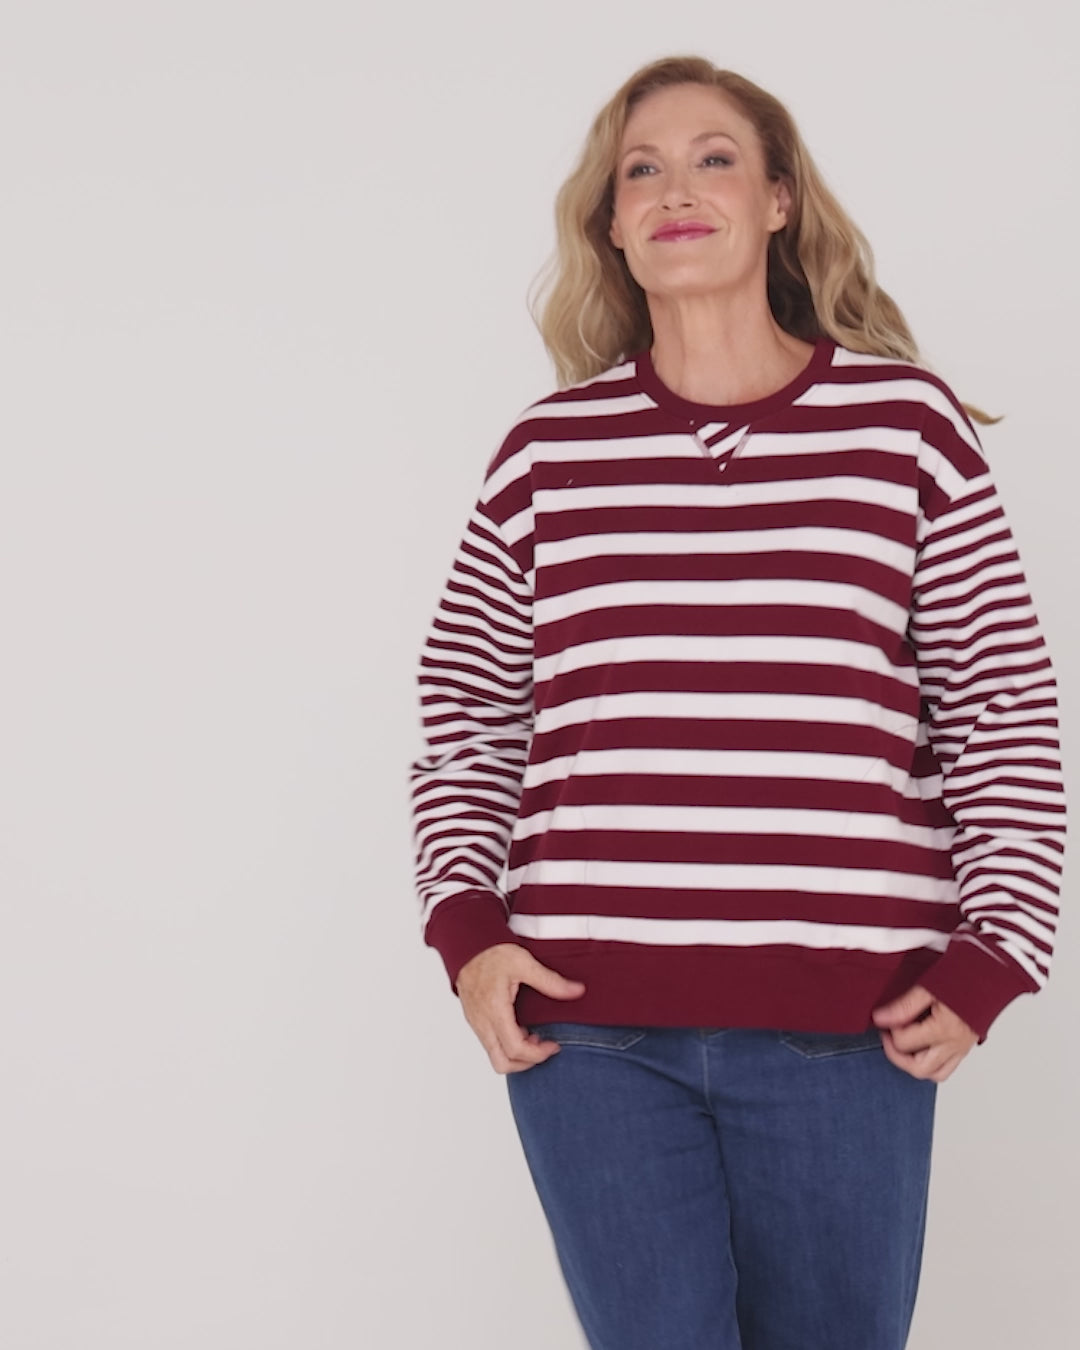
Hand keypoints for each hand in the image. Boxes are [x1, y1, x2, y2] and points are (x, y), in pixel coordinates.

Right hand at [455, 943, 586, 1074]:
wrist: (468, 945)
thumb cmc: (492, 952)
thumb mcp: (524, 962)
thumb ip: (551, 980)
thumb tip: (577, 990)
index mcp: (494, 1010)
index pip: (515, 1049)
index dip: (538, 1054)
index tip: (554, 1045)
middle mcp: (482, 1022)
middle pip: (502, 1063)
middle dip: (527, 1062)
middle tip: (544, 1046)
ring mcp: (476, 1023)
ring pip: (495, 1057)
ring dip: (517, 1054)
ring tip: (534, 1036)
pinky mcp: (475, 1021)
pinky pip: (490, 1045)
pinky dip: (508, 1045)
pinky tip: (521, 1028)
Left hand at [871, 984, 977, 1082]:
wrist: (990, 974)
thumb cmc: (963, 976)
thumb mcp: (928, 987)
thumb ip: (903, 1006)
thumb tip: (880, 1018)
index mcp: (944, 1028)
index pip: (905, 1042)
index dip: (889, 1030)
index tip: (885, 1017)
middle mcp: (954, 1044)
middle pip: (918, 1068)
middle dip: (897, 1055)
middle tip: (888, 1037)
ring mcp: (961, 1049)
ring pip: (934, 1074)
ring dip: (914, 1064)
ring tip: (903, 1045)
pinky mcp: (965, 1048)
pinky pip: (947, 1068)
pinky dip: (930, 1064)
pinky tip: (921, 1049)